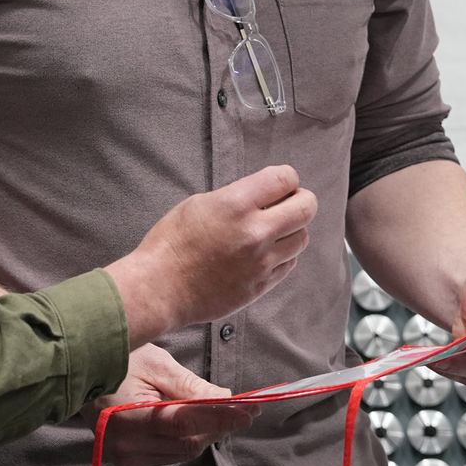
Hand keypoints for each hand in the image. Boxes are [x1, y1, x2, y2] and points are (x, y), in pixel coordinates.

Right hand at [92, 344, 257, 465]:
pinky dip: (189, 438)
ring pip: (183, 451)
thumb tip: (227, 398)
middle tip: (246, 408)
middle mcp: (126, 444)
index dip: (220, 417)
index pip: (185, 422)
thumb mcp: (156, 364)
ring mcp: (126, 455)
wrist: (80, 372)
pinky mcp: (128, 459)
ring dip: (208, 432)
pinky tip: (200, 422)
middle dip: (220, 425)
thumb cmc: (118, 361)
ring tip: (228, 413)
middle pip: (188, 441)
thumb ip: (191, 386)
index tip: (248, 409)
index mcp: (129, 417)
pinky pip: (170, 453)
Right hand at [108, 165, 316, 342]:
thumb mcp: (199, 204)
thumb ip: (236, 197)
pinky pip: (289, 264)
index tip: (281, 183)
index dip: (287, 177)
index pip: (285, 179)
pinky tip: (266, 252)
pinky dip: (283, 254)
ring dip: (293, 230)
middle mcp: (255, 232)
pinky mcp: (261, 285)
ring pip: (302, 238)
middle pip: (306, 208)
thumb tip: (264, 196)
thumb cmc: (171, 243)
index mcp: (236, 204)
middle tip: (289, 202)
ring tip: (275, 230)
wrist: (160, 288)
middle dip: (301, 200)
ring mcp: (261, 262)